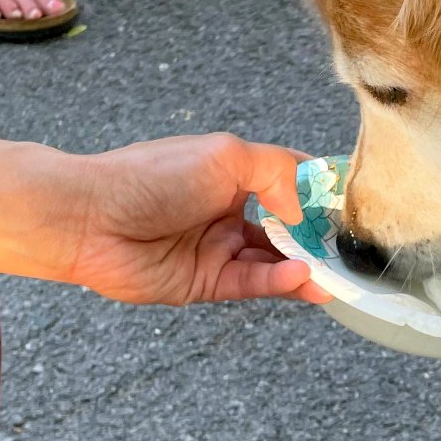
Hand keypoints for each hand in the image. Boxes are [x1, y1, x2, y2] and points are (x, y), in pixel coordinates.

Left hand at [62, 134, 331, 305]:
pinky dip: (279, 282)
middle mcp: (225, 210)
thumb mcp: (225, 155)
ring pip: (271, 261)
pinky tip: (303, 278)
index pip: (286, 181)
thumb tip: (303, 209)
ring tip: (333, 273)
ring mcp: (215, 248)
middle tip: (349, 249)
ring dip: (304, 266)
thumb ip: (275, 173)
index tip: (350, 205)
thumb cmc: (152, 176)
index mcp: (230, 172)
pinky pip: (250, 284)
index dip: (317, 192)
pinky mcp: (203, 283)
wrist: (90, 218)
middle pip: (283, 227)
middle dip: (316, 238)